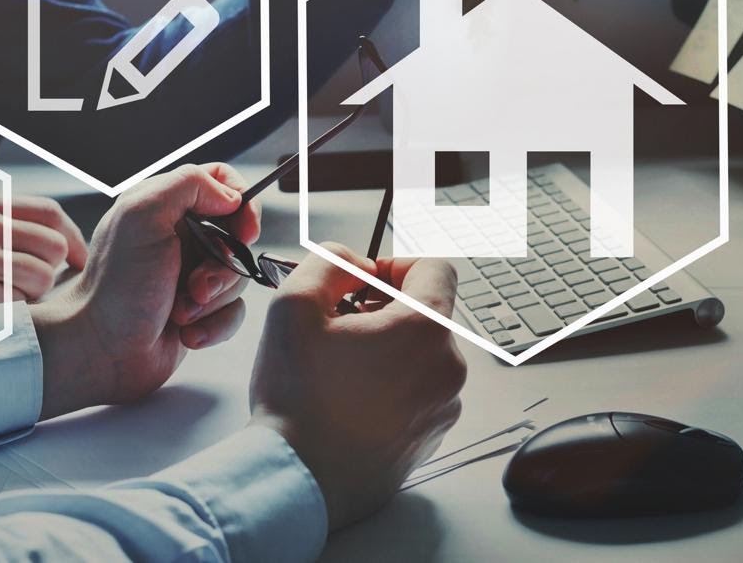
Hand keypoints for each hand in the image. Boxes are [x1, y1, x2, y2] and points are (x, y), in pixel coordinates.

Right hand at [0, 190, 87, 323]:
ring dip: (35, 296)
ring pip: (42, 277)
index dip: (73, 239)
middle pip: (54, 246)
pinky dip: (11, 312)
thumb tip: (42, 236)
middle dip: (54, 271)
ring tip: (10, 301)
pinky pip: (17, 302)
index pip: (51, 213)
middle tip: (37, 288)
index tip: (78, 259)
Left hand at [30, 164, 259, 419]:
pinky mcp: (200, 310)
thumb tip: (231, 195)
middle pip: (237, 235)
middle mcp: (181, 237)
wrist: (101, 351)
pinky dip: (214, 325)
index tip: (243, 231)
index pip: (221, 180)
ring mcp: (191, 274)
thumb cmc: (116, 286)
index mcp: (165, 206)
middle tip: (197, 284)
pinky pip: (234, 312)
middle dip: (224, 265)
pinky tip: (187, 333)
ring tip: (181, 312)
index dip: (241, 203)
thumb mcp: (143, 216)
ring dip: (213, 299)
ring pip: (238, 277)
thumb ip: (189, 184)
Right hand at [249, 243, 466, 529]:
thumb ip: (331, 262)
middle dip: (386, 310)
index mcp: (425, 329)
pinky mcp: (432, 438)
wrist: (299, 481)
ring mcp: (445, 407)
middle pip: (428, 313)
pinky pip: (420, 393)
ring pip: (423, 355)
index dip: (397, 265)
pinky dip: (393, 386)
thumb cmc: (297, 398)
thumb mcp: (294, 305)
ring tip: (341, 368)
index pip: (436, 268)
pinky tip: (351, 401)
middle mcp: (448, 367)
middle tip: (340, 327)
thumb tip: (356, 263)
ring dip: (389, 349)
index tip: (364, 283)